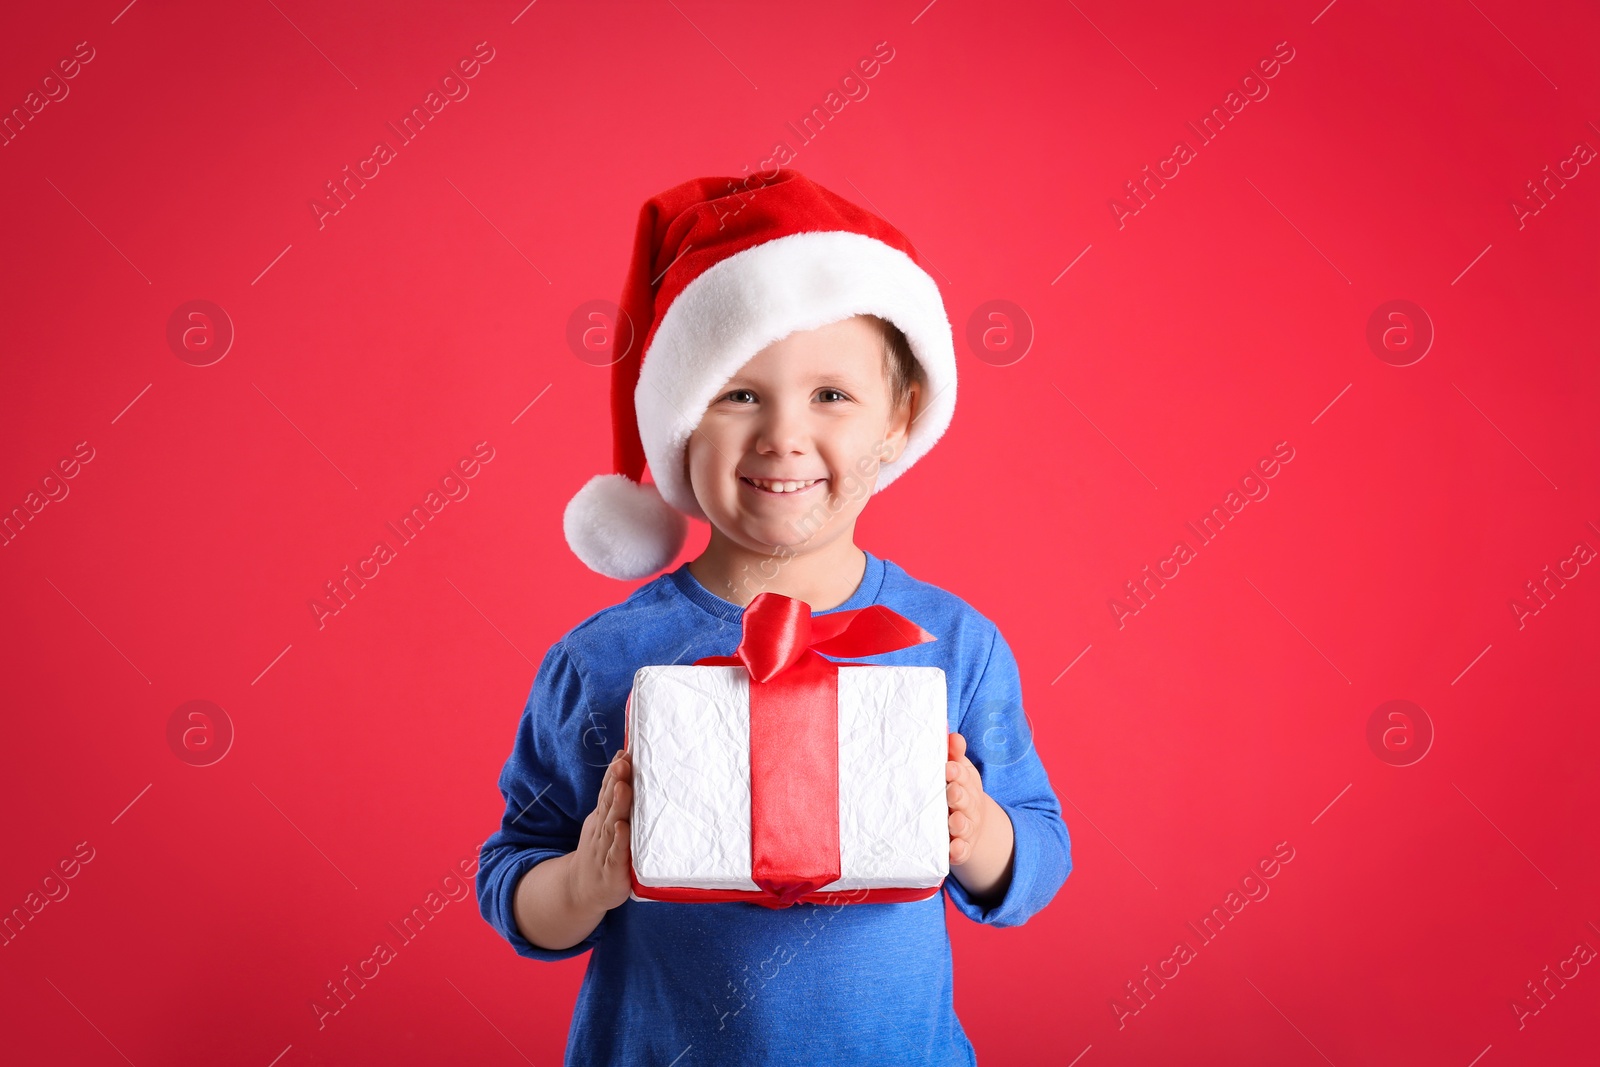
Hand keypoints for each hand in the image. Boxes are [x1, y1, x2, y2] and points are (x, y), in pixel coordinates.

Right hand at [568, 748, 633, 913]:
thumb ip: (613, 797)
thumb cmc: (602, 852)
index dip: (614, 773)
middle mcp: (601, 831)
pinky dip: (619, 842)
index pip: (607, 792)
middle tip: (623, 763)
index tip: (624, 753)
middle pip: (608, 804)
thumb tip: (624, 761)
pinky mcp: (612, 872)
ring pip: (611, 826)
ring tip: (624, 787)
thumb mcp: (604, 823)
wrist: (581, 891)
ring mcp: (604, 851)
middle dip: (615, 782)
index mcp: (602, 818)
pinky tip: (623, 828)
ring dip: (618, 806)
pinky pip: (616, 855)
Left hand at [946, 732, 988, 866]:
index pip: (964, 776)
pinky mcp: (961, 849)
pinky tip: (953, 850)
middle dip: (959, 795)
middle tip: (951, 791)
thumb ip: (953, 752)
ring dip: (959, 823)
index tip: (948, 767)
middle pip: (965, 800)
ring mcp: (966, 828)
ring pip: (963, 826)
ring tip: (953, 820)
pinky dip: (958, 851)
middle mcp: (968, 806)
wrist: (975, 829)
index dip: (957, 772)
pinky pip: (961, 852)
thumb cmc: (958, 791)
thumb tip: (944, 726)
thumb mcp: (959, 771)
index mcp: (966, 784)